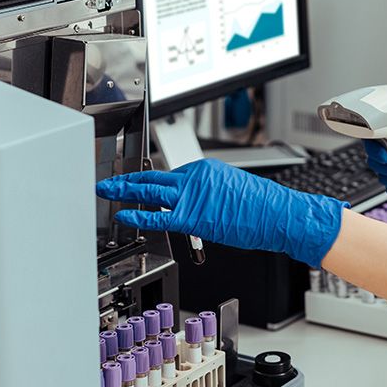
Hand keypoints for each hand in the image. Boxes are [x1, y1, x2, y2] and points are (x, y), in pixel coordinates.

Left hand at [96, 159, 347, 267]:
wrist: (278, 214)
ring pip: (150, 190)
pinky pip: (157, 215)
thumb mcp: (233, 191)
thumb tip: (200, 208)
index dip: (151, 183)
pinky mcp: (192, 215)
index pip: (172, 176)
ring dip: (125, 191)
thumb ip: (210, 196)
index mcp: (206, 170)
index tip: (139, 184)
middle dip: (128, 179)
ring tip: (108, 191)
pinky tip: (123, 216)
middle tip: (110, 179)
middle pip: (154, 177)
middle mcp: (196, 177)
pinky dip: (137, 216)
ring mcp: (193, 195)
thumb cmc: (263, 207)